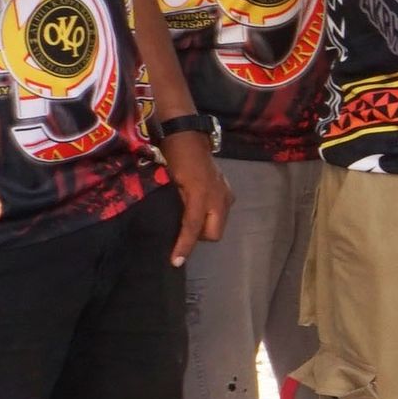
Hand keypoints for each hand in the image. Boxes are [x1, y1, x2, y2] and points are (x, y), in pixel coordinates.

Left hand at [160, 133, 229, 266]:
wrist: (189, 136)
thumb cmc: (173, 157)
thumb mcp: (169, 182)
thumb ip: (175, 204)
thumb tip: (173, 225)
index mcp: (200, 196)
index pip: (192, 228)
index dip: (184, 247)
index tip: (176, 262)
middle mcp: (218, 198)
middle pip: (213, 233)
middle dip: (199, 237)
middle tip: (183, 230)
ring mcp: (226, 194)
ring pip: (219, 224)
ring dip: (205, 225)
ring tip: (190, 216)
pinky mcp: (228, 191)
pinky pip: (221, 212)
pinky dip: (211, 215)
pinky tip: (200, 206)